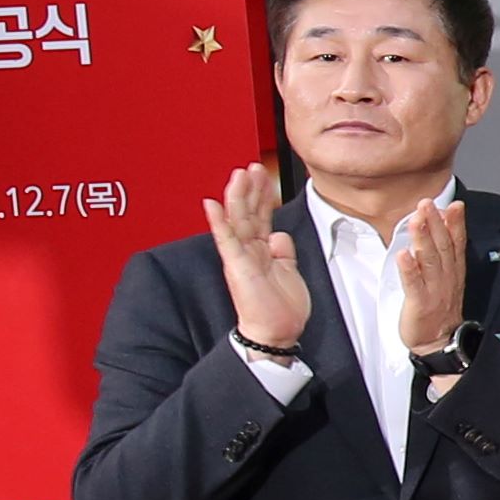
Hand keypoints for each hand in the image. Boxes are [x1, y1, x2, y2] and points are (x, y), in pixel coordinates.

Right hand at [206, 163, 312, 353]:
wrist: (276, 332)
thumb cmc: (281, 308)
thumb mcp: (288, 271)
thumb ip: (283, 252)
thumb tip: (280, 235)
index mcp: (259, 250)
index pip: (260, 216)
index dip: (262, 195)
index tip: (263, 175)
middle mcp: (247, 250)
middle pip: (247, 212)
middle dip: (250, 188)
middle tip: (252, 166)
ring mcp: (241, 257)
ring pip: (236, 220)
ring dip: (237, 195)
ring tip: (238, 174)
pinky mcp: (237, 266)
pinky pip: (226, 240)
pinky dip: (219, 222)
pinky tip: (211, 204)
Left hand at [390, 192, 469, 362]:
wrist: (439, 342)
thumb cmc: (439, 310)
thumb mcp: (446, 279)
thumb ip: (443, 255)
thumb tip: (440, 231)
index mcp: (453, 272)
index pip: (456, 243)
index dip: (456, 223)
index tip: (454, 205)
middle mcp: (446, 278)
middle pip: (442, 247)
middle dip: (436, 223)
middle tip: (428, 203)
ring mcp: (434, 290)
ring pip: (430, 261)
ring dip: (423, 239)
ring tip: (417, 220)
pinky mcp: (419, 304)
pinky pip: (414, 284)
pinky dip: (409, 269)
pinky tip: (404, 255)